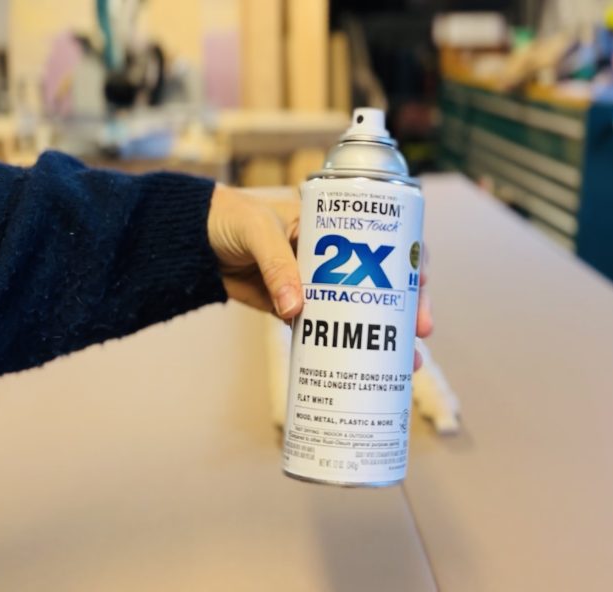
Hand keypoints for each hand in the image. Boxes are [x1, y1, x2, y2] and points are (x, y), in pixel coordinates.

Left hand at [207, 185, 432, 368]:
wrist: (190, 241)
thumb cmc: (229, 218)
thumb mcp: (257, 230)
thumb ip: (277, 266)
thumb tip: (297, 310)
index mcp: (335, 222)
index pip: (386, 238)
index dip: (410, 260)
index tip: (421, 284)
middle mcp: (337, 254)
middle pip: (385, 282)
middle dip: (407, 308)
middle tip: (420, 333)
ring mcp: (318, 284)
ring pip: (361, 311)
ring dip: (384, 336)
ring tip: (407, 363)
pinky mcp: (295, 309)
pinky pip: (327, 331)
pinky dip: (344, 350)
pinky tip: (364, 367)